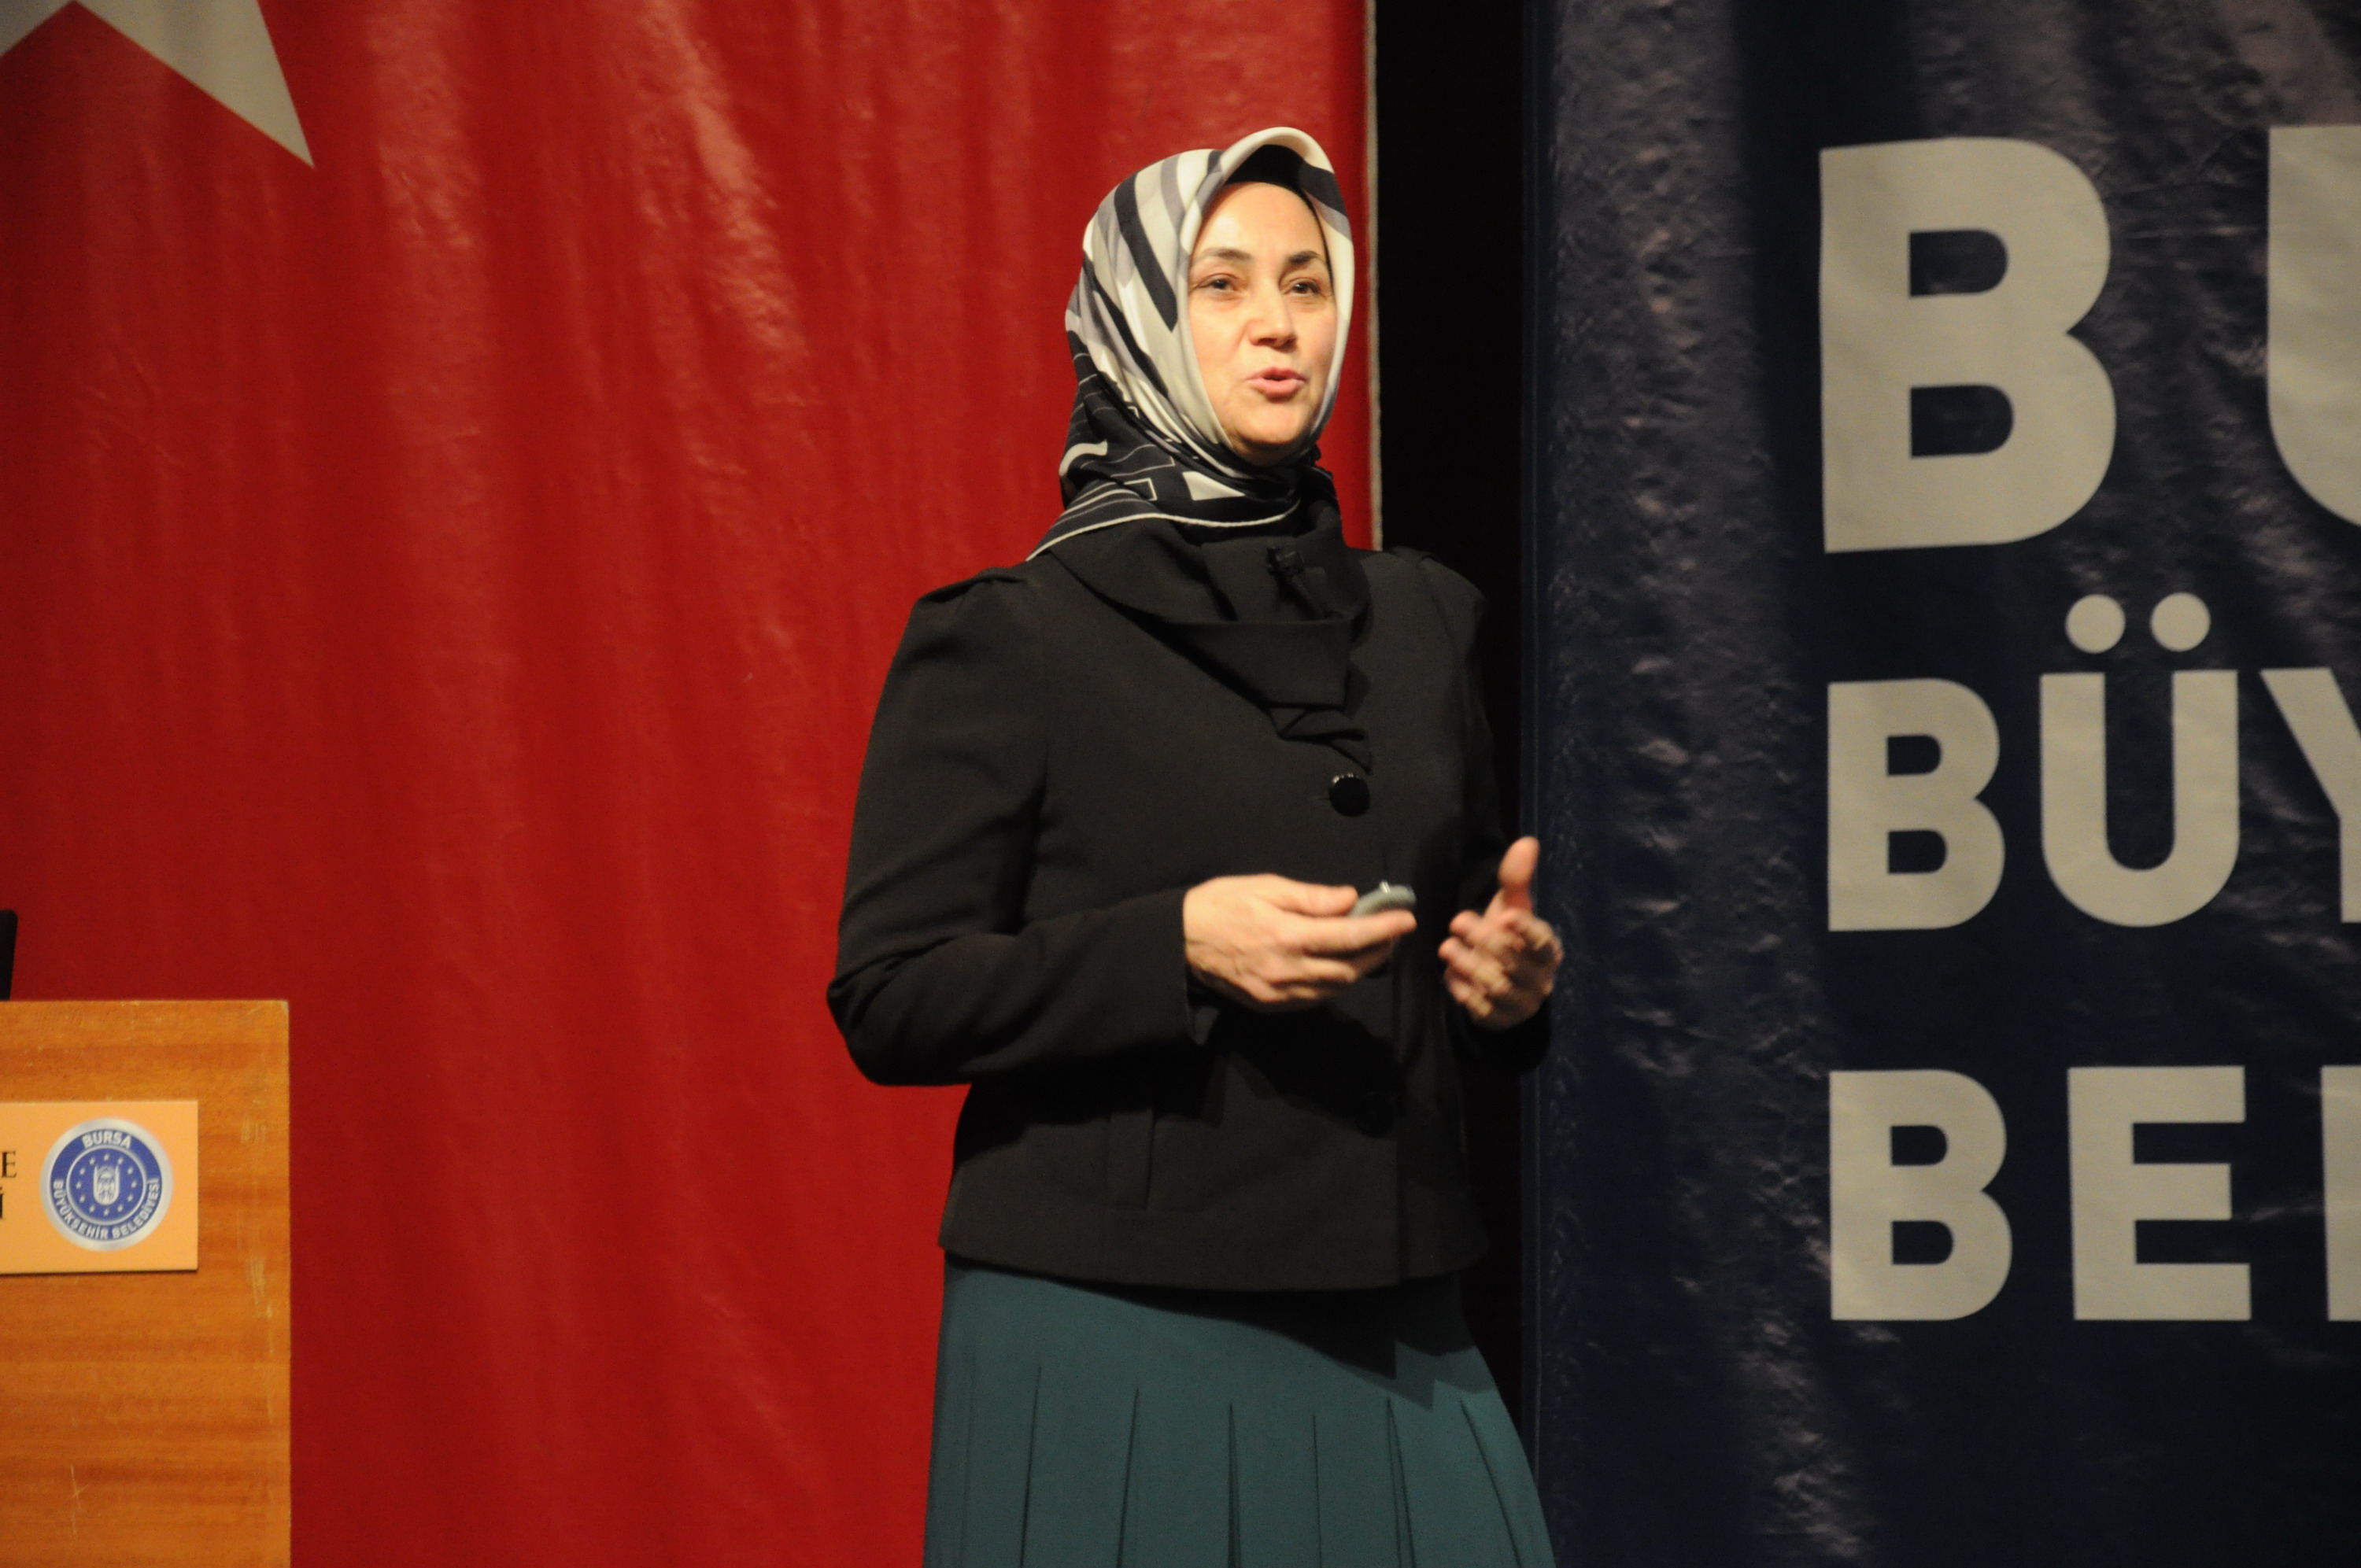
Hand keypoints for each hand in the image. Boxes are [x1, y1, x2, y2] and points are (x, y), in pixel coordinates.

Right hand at [1183, 875, 1418, 1010]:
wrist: (1177, 941)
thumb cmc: (1221, 904)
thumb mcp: (1265, 886)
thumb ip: (1311, 897)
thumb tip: (1350, 899)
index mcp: (1287, 935)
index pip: (1348, 936)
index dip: (1382, 929)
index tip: (1406, 919)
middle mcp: (1287, 969)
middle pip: (1349, 969)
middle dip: (1378, 951)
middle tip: (1392, 933)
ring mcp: (1278, 993)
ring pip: (1334, 988)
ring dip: (1359, 969)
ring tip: (1371, 948)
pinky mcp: (1269, 1005)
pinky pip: (1314, 999)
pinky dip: (1334, 983)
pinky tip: (1339, 965)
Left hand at [1442, 837, 1560, 1029]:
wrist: (1501, 979)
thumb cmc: (1507, 936)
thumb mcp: (1512, 907)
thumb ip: (1517, 879)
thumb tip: (1527, 841)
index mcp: (1547, 951)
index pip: (1543, 942)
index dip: (1525, 930)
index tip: (1504, 915)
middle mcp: (1540, 979)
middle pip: (1514, 963)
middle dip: (1485, 941)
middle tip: (1457, 921)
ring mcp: (1521, 1002)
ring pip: (1498, 988)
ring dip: (1470, 966)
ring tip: (1446, 948)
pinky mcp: (1500, 1019)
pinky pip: (1481, 1009)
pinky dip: (1463, 991)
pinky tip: (1450, 975)